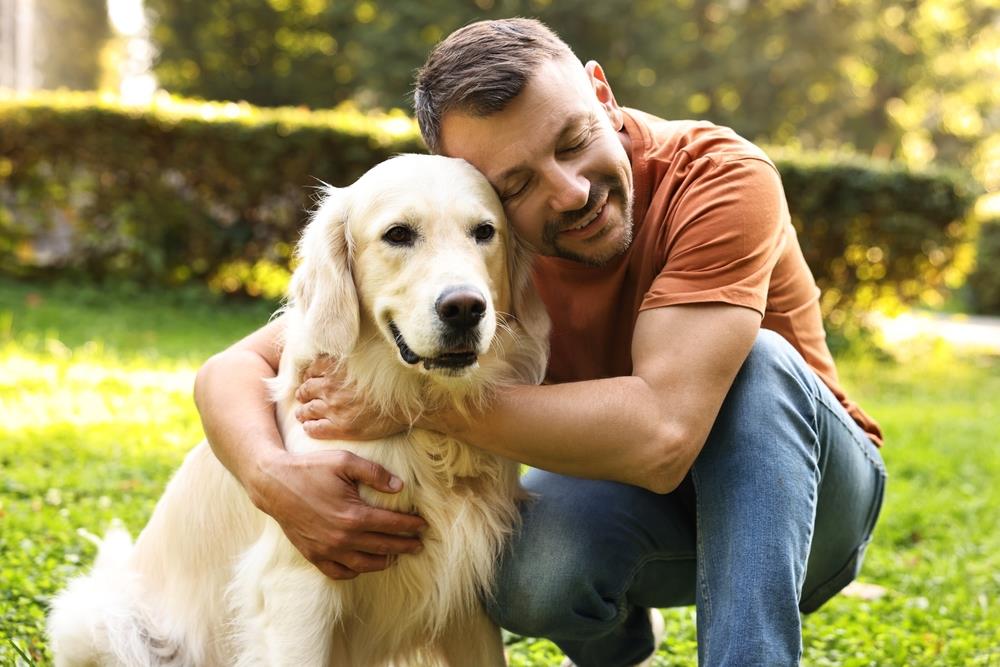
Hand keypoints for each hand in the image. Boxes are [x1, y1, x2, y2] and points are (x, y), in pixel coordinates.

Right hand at [250, 448, 426, 579]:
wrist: (274, 484)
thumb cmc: (311, 469)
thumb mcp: (345, 461)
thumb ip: (374, 473)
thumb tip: (400, 486)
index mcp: (354, 515)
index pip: (392, 525)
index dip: (411, 526)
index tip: (423, 525)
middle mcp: (342, 538)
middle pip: (383, 547)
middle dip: (405, 546)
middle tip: (419, 545)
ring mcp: (327, 550)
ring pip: (365, 564)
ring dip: (384, 561)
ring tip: (396, 556)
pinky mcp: (313, 555)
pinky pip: (339, 572)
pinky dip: (355, 571)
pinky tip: (364, 563)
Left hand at [294, 356, 405, 439]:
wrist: (406, 404)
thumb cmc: (390, 381)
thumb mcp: (367, 359)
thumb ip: (349, 357)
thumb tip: (337, 355)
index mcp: (337, 368)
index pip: (311, 369)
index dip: (309, 375)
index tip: (310, 379)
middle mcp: (331, 387)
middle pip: (305, 390)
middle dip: (303, 393)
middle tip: (303, 397)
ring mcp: (334, 408)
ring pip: (306, 410)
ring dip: (302, 412)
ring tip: (302, 414)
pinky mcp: (340, 427)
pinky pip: (314, 429)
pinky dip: (309, 428)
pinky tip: (310, 427)